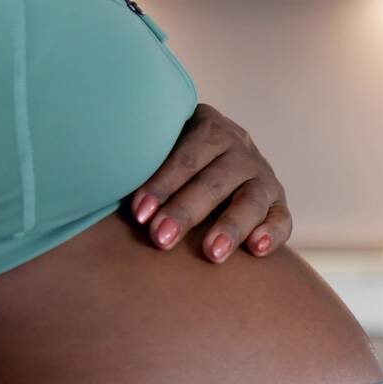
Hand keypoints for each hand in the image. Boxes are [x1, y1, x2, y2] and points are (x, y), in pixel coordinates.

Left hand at [128, 103, 291, 263]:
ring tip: (211, 254)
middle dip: (186, 211)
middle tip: (160, 238)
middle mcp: (240, 150)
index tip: (138, 212)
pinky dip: (271, 234)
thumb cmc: (172, 165)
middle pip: (215, 180)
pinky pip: (282, 220)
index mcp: (209, 129)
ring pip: (250, 201)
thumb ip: (143, 159)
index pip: (186, 156)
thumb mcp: (160, 148)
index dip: (162, 184)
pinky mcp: (278, 206)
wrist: (216, 164)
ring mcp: (263, 178)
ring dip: (230, 227)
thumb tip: (100, 180)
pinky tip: (256, 250)